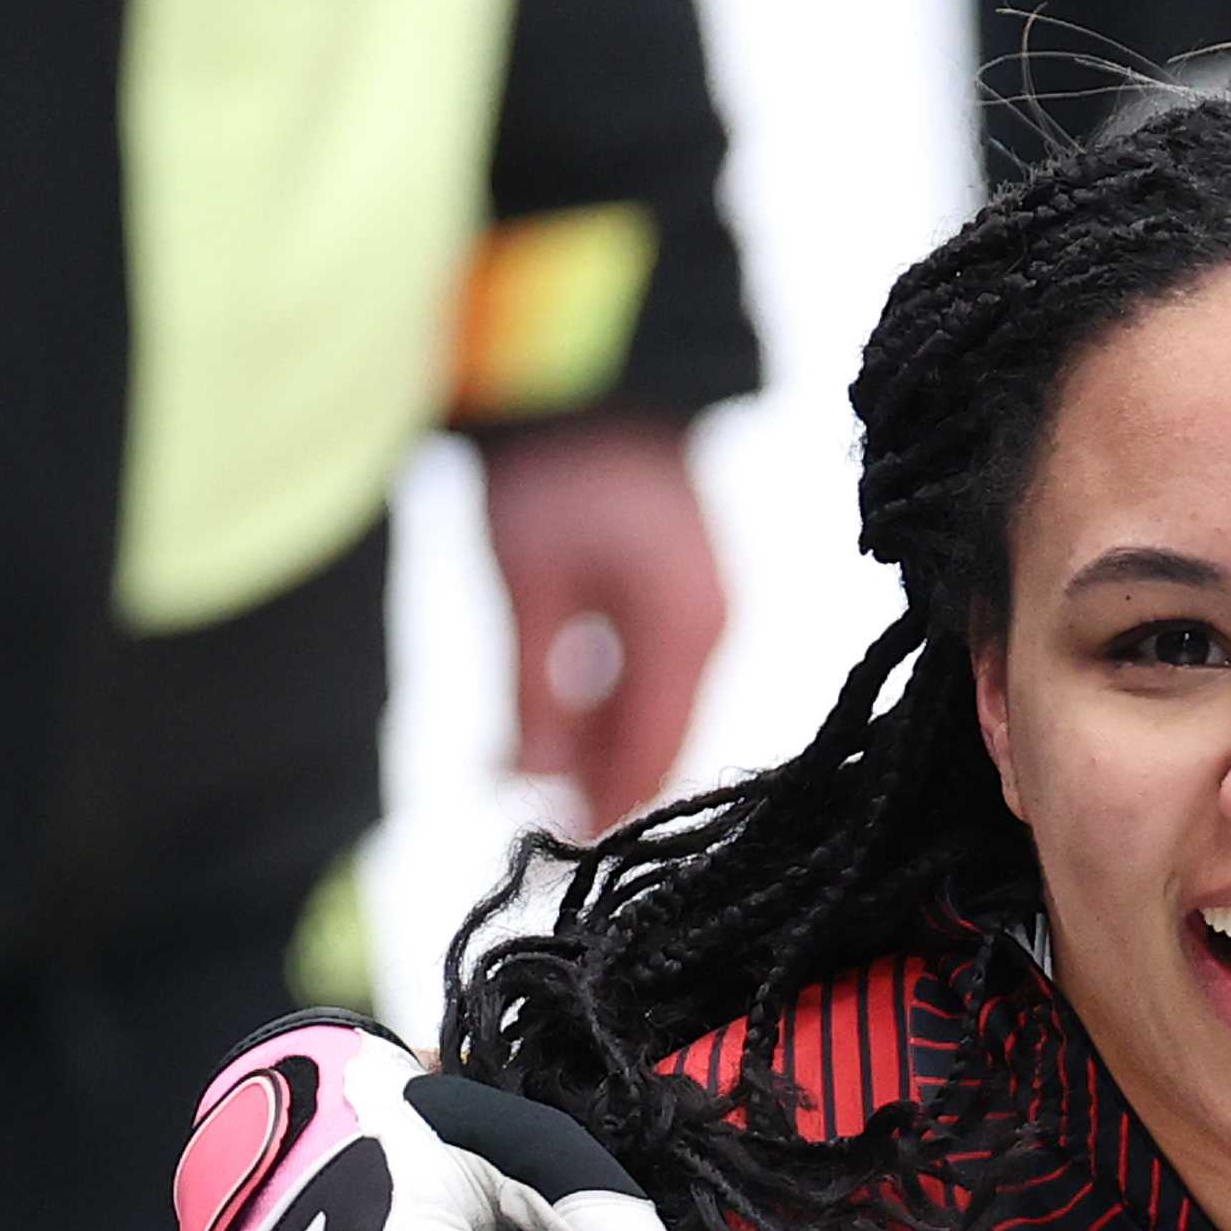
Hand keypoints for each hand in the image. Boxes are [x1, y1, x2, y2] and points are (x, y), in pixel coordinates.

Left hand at [479, 419, 725, 829]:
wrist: (591, 369)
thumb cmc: (555, 467)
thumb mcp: (528, 581)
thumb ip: (535, 687)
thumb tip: (528, 780)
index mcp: (683, 632)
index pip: (651, 754)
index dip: (606, 811)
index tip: (559, 861)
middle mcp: (707, 631)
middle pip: (658, 741)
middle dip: (595, 787)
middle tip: (531, 831)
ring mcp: (700, 613)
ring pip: (653, 712)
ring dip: (594, 749)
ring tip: (524, 778)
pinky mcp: (681, 596)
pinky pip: (651, 677)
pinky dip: (604, 707)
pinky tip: (555, 727)